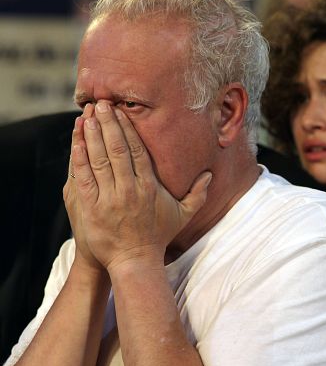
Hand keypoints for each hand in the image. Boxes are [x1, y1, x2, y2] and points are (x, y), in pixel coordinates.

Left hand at [69, 100, 211, 272]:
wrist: (134, 261)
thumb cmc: (158, 237)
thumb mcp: (182, 215)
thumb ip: (197, 194)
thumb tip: (209, 175)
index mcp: (150, 187)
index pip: (137, 151)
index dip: (126, 129)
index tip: (118, 112)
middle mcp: (130, 189)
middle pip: (117, 149)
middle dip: (107, 124)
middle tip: (100, 104)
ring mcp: (109, 198)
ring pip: (98, 159)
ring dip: (91, 135)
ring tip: (86, 115)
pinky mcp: (91, 206)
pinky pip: (84, 176)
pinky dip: (79, 156)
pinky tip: (76, 140)